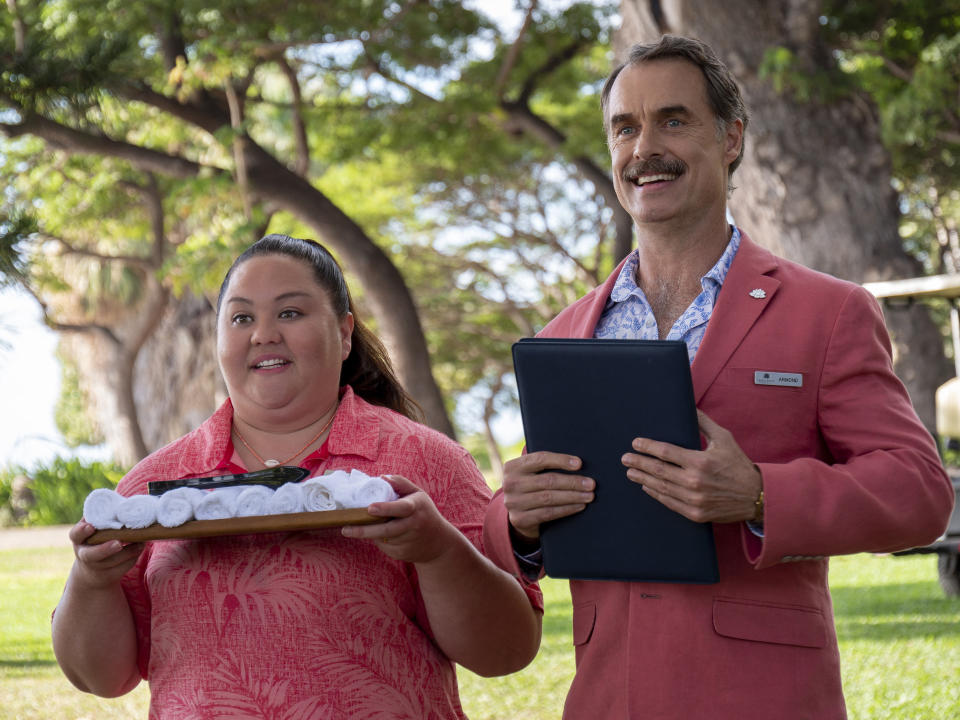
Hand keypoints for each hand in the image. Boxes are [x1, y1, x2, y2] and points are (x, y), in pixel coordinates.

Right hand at [68, 521, 143, 589]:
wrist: (94, 569)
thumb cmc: (98, 539)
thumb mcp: (95, 529)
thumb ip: (104, 517)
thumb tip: (124, 501)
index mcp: (79, 539)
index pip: (76, 534)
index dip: (82, 530)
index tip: (91, 526)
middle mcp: (84, 554)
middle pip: (92, 555)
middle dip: (105, 549)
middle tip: (118, 543)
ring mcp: (96, 567)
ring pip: (112, 562)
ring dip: (128, 552)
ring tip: (140, 542)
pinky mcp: (109, 575)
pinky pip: (122, 568)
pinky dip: (133, 558)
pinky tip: (140, 547)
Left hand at [340, 475, 458, 563]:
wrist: (440, 544)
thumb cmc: (425, 513)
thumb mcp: (418, 494)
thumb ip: (400, 483)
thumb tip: (381, 477)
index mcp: (416, 508)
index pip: (401, 508)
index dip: (385, 508)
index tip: (370, 508)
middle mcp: (413, 526)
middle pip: (386, 530)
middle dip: (364, 530)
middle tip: (345, 529)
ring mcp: (408, 542)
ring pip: (382, 538)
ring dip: (370, 533)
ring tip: (361, 528)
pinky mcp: (402, 554)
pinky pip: (384, 547)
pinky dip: (379, 540)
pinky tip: (383, 535)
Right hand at [501, 451, 594, 541]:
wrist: (517, 512)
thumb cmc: (531, 486)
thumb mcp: (531, 473)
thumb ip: (545, 466)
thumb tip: (577, 463)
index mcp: (512, 466)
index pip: (540, 459)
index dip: (561, 460)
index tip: (580, 464)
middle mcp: (510, 484)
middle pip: (548, 480)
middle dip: (572, 482)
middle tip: (591, 484)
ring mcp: (513, 503)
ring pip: (549, 498)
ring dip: (573, 496)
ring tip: (589, 495)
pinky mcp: (519, 519)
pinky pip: (548, 513)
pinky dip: (566, 509)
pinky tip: (579, 506)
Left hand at [622, 410, 761, 523]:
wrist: (755, 496)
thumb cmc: (739, 465)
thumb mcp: (725, 439)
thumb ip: (704, 423)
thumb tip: (690, 408)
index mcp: (700, 461)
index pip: (666, 452)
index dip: (648, 447)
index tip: (636, 443)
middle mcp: (694, 481)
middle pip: (658, 470)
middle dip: (638, 463)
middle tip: (625, 459)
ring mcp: (694, 500)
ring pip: (661, 487)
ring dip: (643, 479)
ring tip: (631, 472)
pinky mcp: (695, 514)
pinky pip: (669, 503)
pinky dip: (656, 494)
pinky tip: (647, 487)